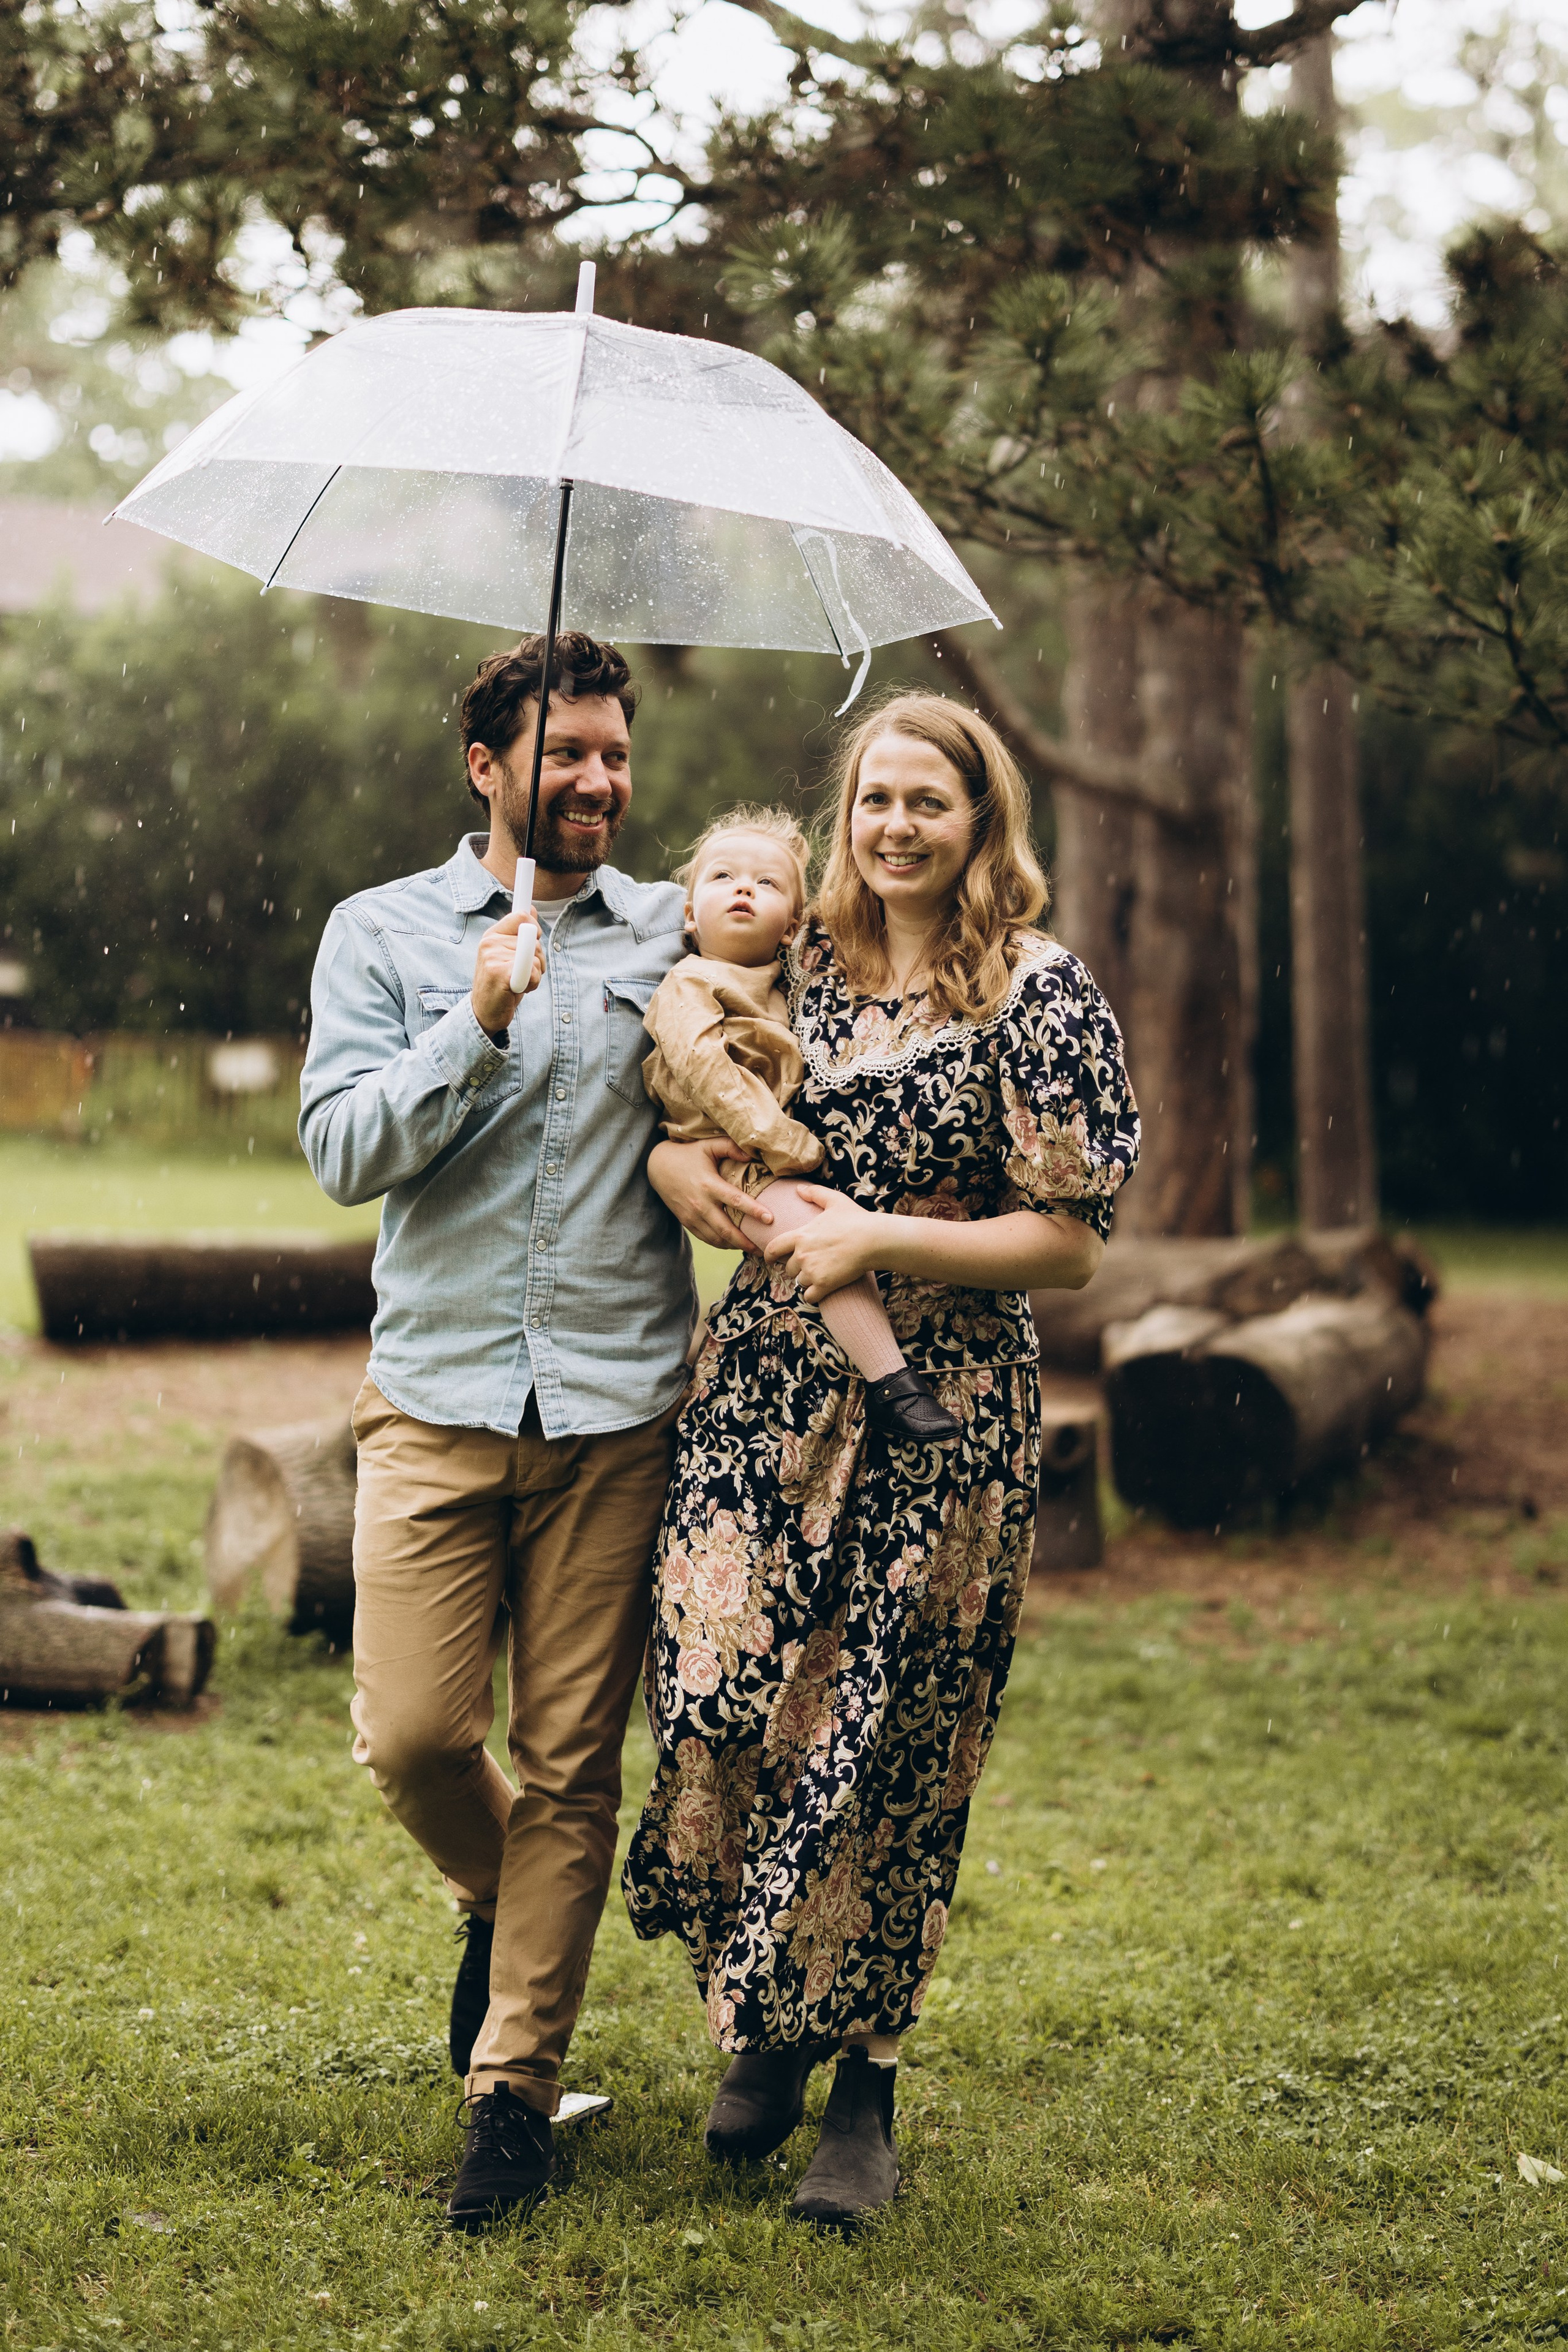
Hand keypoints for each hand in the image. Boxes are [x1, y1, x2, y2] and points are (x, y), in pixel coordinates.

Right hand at [471, 907, 544, 1033]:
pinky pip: (532, 971)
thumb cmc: (501, 983)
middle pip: (535, 940)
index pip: (522, 915)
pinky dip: (532, 983)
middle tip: (522, 972)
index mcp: (492, 935)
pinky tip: (518, 989)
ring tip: (518, 982)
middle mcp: (490, 943)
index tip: (533, 938)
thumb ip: (519, 933)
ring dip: (535, 974)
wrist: (484, 1012)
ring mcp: (493, 957)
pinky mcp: (499, 973)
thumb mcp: (509, 954)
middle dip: (537, 959)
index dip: (534, 928)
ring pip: (536, 957)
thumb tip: (531, 909)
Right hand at [648, 1137, 767, 1250]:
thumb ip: (730, 1147)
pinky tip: (734, 1244)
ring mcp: (692, 1216)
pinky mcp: (687, 1222)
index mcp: (709, 1185)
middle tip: (764, 1248)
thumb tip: (751, 1154)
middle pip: (726, 1229)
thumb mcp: (707, 1145)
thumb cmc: (687, 1154)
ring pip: (716, 1238)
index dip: (754, 1211)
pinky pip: (706, 1238)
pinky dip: (721, 1244)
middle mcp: (700, 1204)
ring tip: (753, 1249)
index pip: (736, 1201)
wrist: (657, 1167)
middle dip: (746, 1241)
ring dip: (735, 1246)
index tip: (770, 1219)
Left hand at [762, 1184, 879, 1300]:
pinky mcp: (824, 1285)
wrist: (873, 1240)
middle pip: (789, 1268)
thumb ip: (815, 1193)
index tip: (770, 1259)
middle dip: (797, 1268)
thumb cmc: (856, 1219)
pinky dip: (815, 1295)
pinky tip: (822, 1290)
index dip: (770, 1255)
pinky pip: (810, 1297)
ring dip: (808, 1280)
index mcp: (800, 1236)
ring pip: (800, 1282)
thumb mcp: (835, 1200)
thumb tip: (799, 1189)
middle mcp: (802, 1255)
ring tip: (822, 1274)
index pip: (774, 1248)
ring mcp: (812, 1271)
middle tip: (812, 1264)